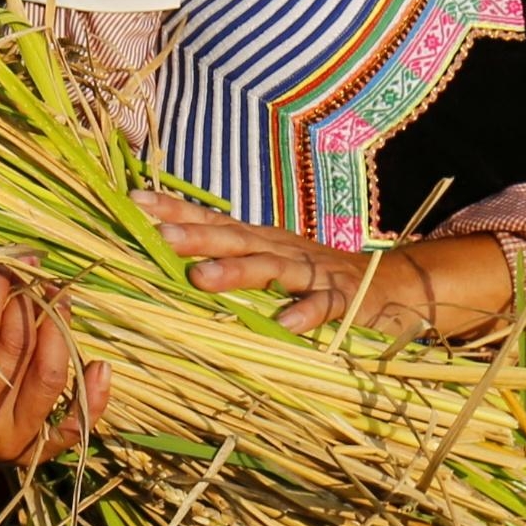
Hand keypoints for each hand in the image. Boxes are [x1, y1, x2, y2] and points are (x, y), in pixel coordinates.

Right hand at [0, 262, 108, 468]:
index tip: (0, 257)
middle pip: (16, 352)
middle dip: (27, 300)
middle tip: (32, 266)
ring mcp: (12, 448)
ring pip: (50, 381)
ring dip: (61, 331)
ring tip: (59, 295)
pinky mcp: (36, 455)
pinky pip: (75, 431)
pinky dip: (94, 400)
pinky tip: (102, 364)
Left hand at [136, 195, 508, 343]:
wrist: (392, 284)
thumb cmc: (316, 276)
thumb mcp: (270, 261)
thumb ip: (230, 257)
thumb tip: (170, 252)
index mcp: (261, 240)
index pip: (212, 220)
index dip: (175, 210)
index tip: (134, 201)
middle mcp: (282, 249)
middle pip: (233, 239)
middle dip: (194, 236)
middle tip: (157, 236)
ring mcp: (313, 272)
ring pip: (271, 269)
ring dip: (236, 272)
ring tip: (201, 279)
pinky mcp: (343, 300)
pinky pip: (323, 308)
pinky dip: (306, 314)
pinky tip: (287, 325)